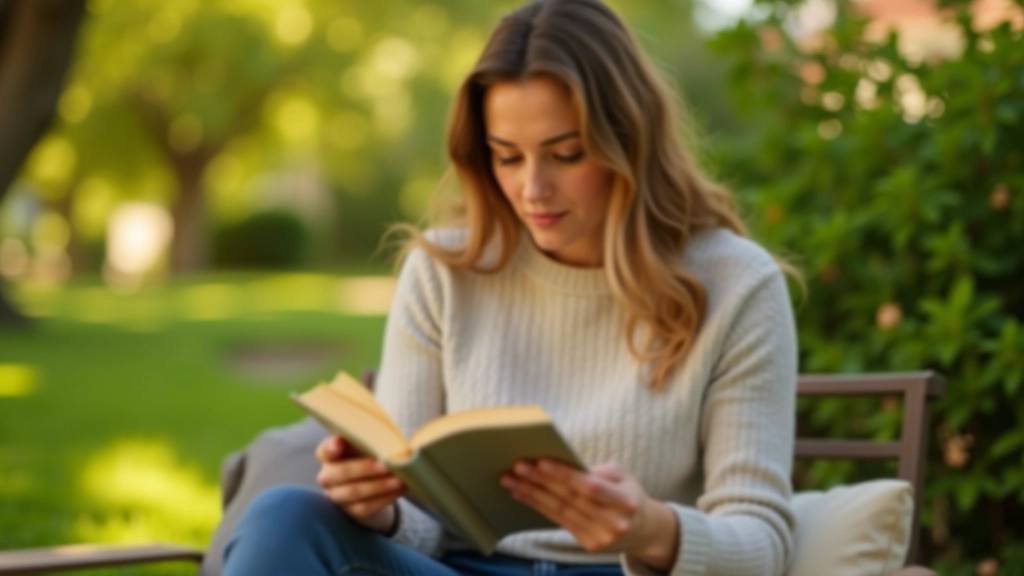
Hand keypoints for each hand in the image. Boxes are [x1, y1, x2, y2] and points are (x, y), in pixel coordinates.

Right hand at [315, 436, 404, 533]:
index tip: (340, 442)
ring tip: (398, 480)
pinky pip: (366, 506)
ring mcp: (337, 495)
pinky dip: (384, 498)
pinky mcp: (351, 510)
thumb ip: (370, 440)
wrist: (371, 482)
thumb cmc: (367, 455)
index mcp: (328, 455)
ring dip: (379, 486)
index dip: (331, 447)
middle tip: (386, 465)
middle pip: (341, 472)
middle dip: (364, 469)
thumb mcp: (365, 445)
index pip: (325, 450)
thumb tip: (389, 439)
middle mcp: (328, 476)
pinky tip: (399, 490)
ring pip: (354, 492)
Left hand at [501, 460, 678, 570]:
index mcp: (626, 501)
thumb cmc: (627, 492)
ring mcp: (601, 538)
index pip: (591, 487)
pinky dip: (538, 506)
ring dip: (531, 495)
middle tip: (517, 467)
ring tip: (511, 480)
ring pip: (560, 512)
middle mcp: (614, 523)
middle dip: (540, 482)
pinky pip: (559, 522)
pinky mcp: (589, 544)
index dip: (564, 475)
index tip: (540, 461)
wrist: (644, 529)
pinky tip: (522, 494)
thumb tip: (560, 464)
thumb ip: (596, 471)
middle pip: (570, 499)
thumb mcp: (622, 475)